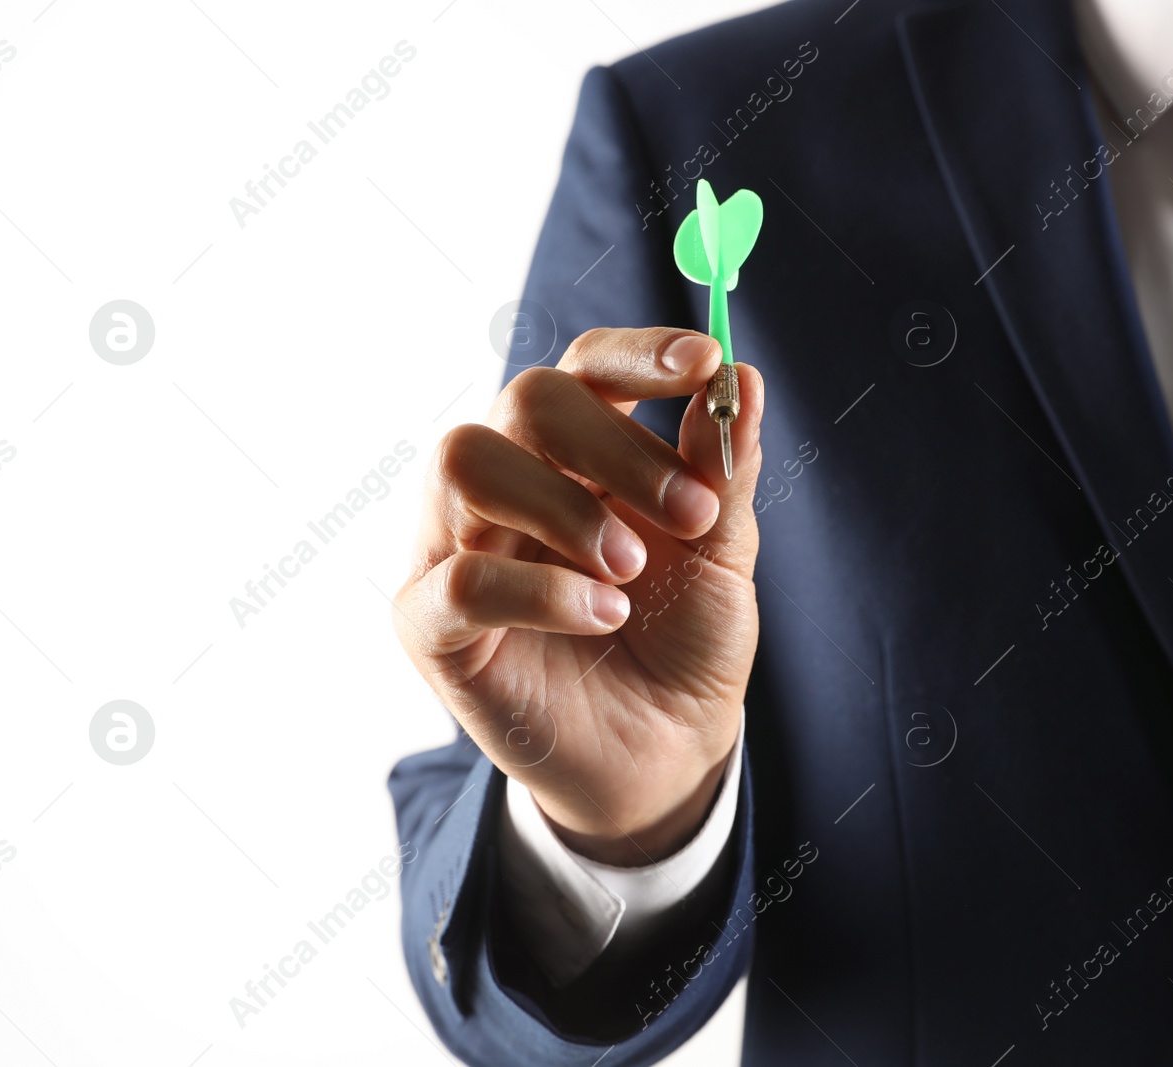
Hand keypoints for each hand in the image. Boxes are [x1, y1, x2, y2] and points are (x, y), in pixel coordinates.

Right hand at [393, 327, 763, 864]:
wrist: (664, 752)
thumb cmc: (683, 640)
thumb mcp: (720, 555)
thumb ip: (722, 471)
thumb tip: (742, 379)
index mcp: (577, 451)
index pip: (586, 367)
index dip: (639, 355)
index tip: (704, 364)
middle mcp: (507, 479)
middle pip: (527, 399)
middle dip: (616, 446)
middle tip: (690, 514)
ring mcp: (455, 545)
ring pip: (467, 464)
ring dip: (564, 506)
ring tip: (630, 570)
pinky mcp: (430, 625)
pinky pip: (457, 578)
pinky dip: (537, 589)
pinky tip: (602, 615)